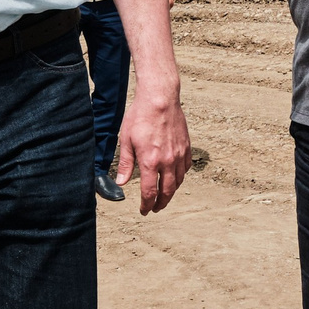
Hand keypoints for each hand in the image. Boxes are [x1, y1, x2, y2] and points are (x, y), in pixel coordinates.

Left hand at [115, 82, 190, 214]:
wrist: (160, 98)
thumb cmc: (140, 116)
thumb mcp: (126, 140)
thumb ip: (126, 164)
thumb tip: (122, 183)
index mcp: (150, 162)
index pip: (150, 192)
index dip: (147, 205)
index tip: (144, 210)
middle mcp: (167, 161)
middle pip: (167, 191)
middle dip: (161, 203)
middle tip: (155, 209)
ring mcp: (179, 154)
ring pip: (178, 181)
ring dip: (171, 192)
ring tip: (165, 196)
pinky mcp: (186, 146)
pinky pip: (186, 168)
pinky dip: (181, 176)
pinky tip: (175, 176)